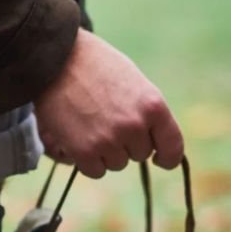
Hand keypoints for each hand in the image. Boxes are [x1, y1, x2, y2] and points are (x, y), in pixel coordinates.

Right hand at [34, 29, 183, 178]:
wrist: (57, 60)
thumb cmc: (96, 67)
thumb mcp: (134, 83)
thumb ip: (147, 113)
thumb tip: (152, 144)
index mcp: (153, 106)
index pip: (173, 147)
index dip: (167, 157)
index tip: (160, 160)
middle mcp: (134, 126)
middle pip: (140, 155)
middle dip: (127, 144)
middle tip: (108, 121)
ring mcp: (109, 141)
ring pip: (117, 164)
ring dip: (106, 152)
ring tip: (91, 125)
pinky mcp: (84, 152)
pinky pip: (95, 171)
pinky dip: (88, 160)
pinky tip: (79, 138)